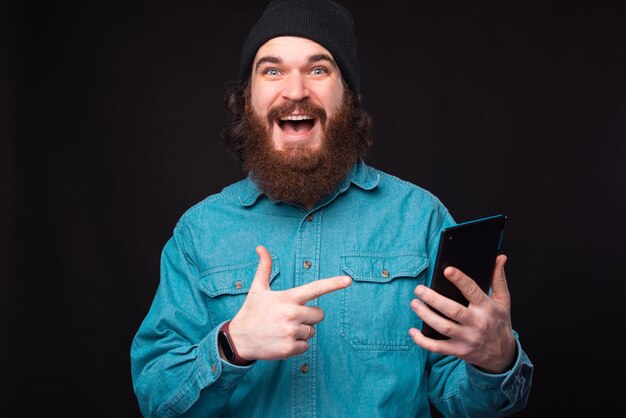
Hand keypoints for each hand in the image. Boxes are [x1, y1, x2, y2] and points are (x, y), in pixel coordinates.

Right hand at [228, 246, 351, 360]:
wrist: (239, 339)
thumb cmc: (251, 311)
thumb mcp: (257, 288)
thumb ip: (264, 268)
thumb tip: (261, 248)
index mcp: (288, 298)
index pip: (315, 288)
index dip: (333, 284)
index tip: (348, 280)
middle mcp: (292, 314)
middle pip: (319, 315)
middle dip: (310, 317)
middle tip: (290, 318)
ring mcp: (291, 332)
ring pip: (312, 331)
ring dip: (301, 331)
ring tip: (282, 329)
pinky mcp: (290, 348)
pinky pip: (306, 346)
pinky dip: (297, 345)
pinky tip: (282, 341)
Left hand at [409, 254, 515, 372]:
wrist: (503, 356)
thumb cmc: (499, 323)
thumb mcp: (503, 301)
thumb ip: (498, 279)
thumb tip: (499, 257)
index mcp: (487, 308)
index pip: (472, 291)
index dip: (460, 280)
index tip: (447, 270)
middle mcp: (477, 323)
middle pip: (453, 310)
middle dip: (434, 299)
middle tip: (418, 289)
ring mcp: (467, 339)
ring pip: (443, 327)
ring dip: (426, 316)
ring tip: (414, 304)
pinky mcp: (458, 350)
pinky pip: (438, 347)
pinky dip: (423, 341)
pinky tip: (413, 332)